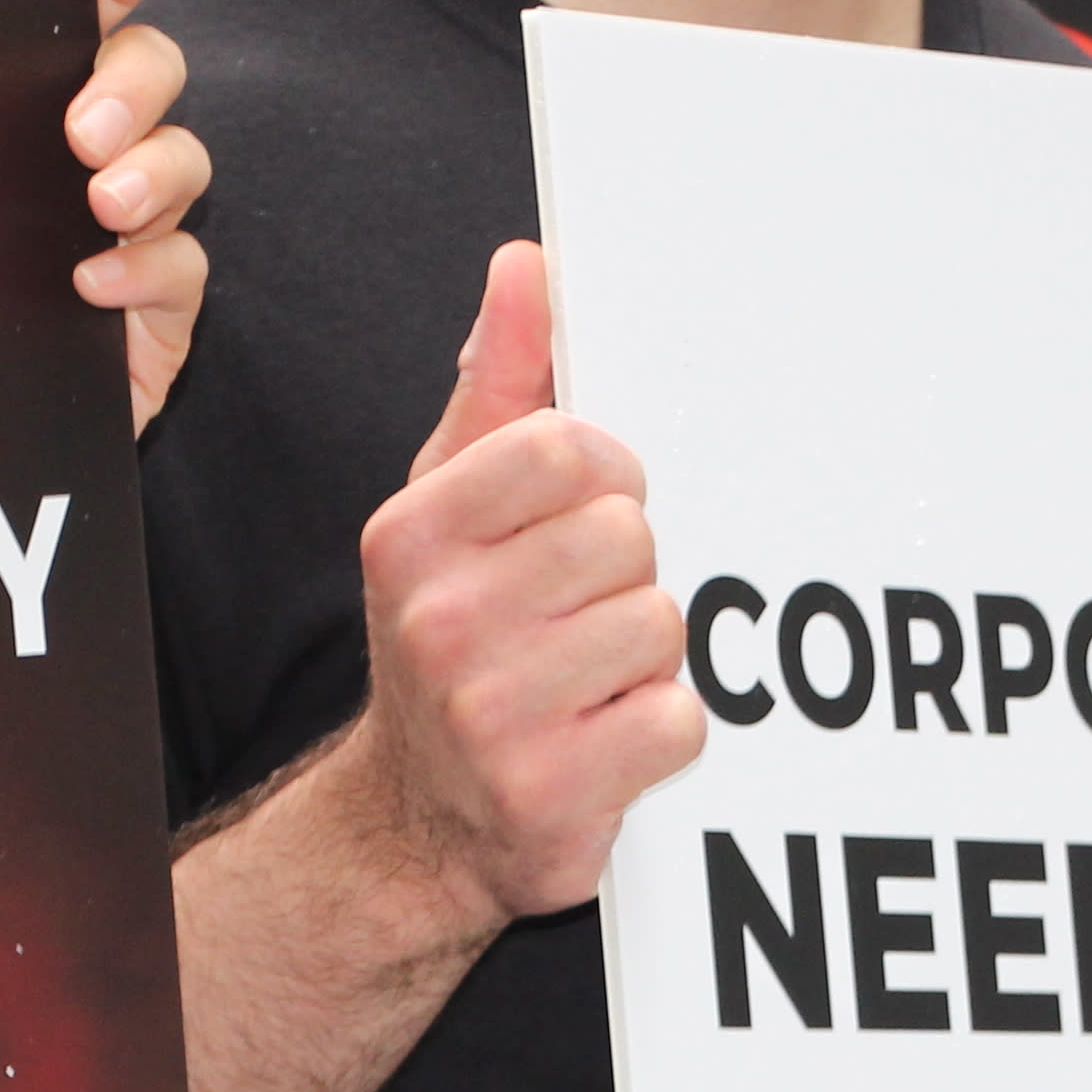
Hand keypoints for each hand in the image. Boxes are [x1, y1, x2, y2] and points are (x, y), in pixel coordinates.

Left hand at [73, 0, 213, 437]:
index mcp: (16, 107)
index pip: (79, 13)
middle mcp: (87, 153)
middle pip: (150, 69)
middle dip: (134, 83)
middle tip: (84, 132)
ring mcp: (133, 229)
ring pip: (185, 160)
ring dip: (153, 172)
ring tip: (103, 208)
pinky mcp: (160, 310)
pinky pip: (186, 269)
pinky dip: (149, 272)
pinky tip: (91, 288)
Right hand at [336, 241, 702, 935]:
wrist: (416, 823)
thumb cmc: (453, 645)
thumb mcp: (449, 513)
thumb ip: (498, 389)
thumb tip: (527, 269)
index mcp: (413, 534)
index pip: (570, 447)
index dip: (610, 479)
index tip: (591, 517)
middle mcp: (440, 620)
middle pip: (628, 537)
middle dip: (625, 577)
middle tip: (579, 618)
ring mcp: (490, 712)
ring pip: (660, 626)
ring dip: (648, 659)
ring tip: (589, 681)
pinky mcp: (550, 792)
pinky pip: (677, 721)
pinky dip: (661, 734)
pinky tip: (605, 739)